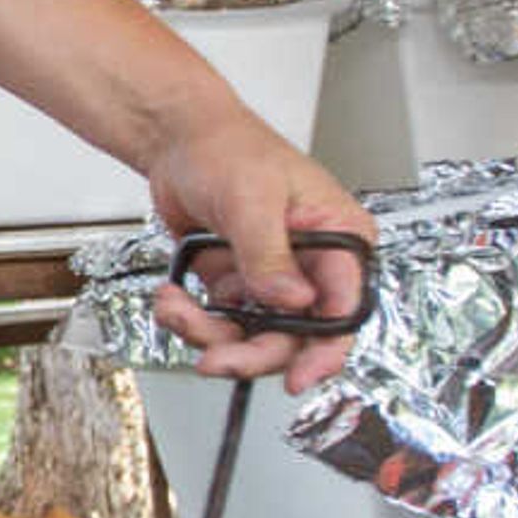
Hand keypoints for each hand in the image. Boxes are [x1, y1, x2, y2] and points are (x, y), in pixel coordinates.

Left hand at [145, 116, 374, 391]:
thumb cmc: (228, 147)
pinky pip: (221, 323)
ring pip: (254, 337)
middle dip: (252, 352)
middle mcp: (312, 265)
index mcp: (339, 238)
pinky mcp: (238, 284)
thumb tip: (292, 300)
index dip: (324, 351)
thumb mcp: (253, 198)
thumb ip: (270, 254)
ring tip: (177, 310)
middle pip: (297, 336)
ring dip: (210, 334)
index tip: (298, 378)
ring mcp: (273, 278)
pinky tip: (172, 297)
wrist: (177, 139)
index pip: (345, 308)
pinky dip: (191, 319)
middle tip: (215, 357)